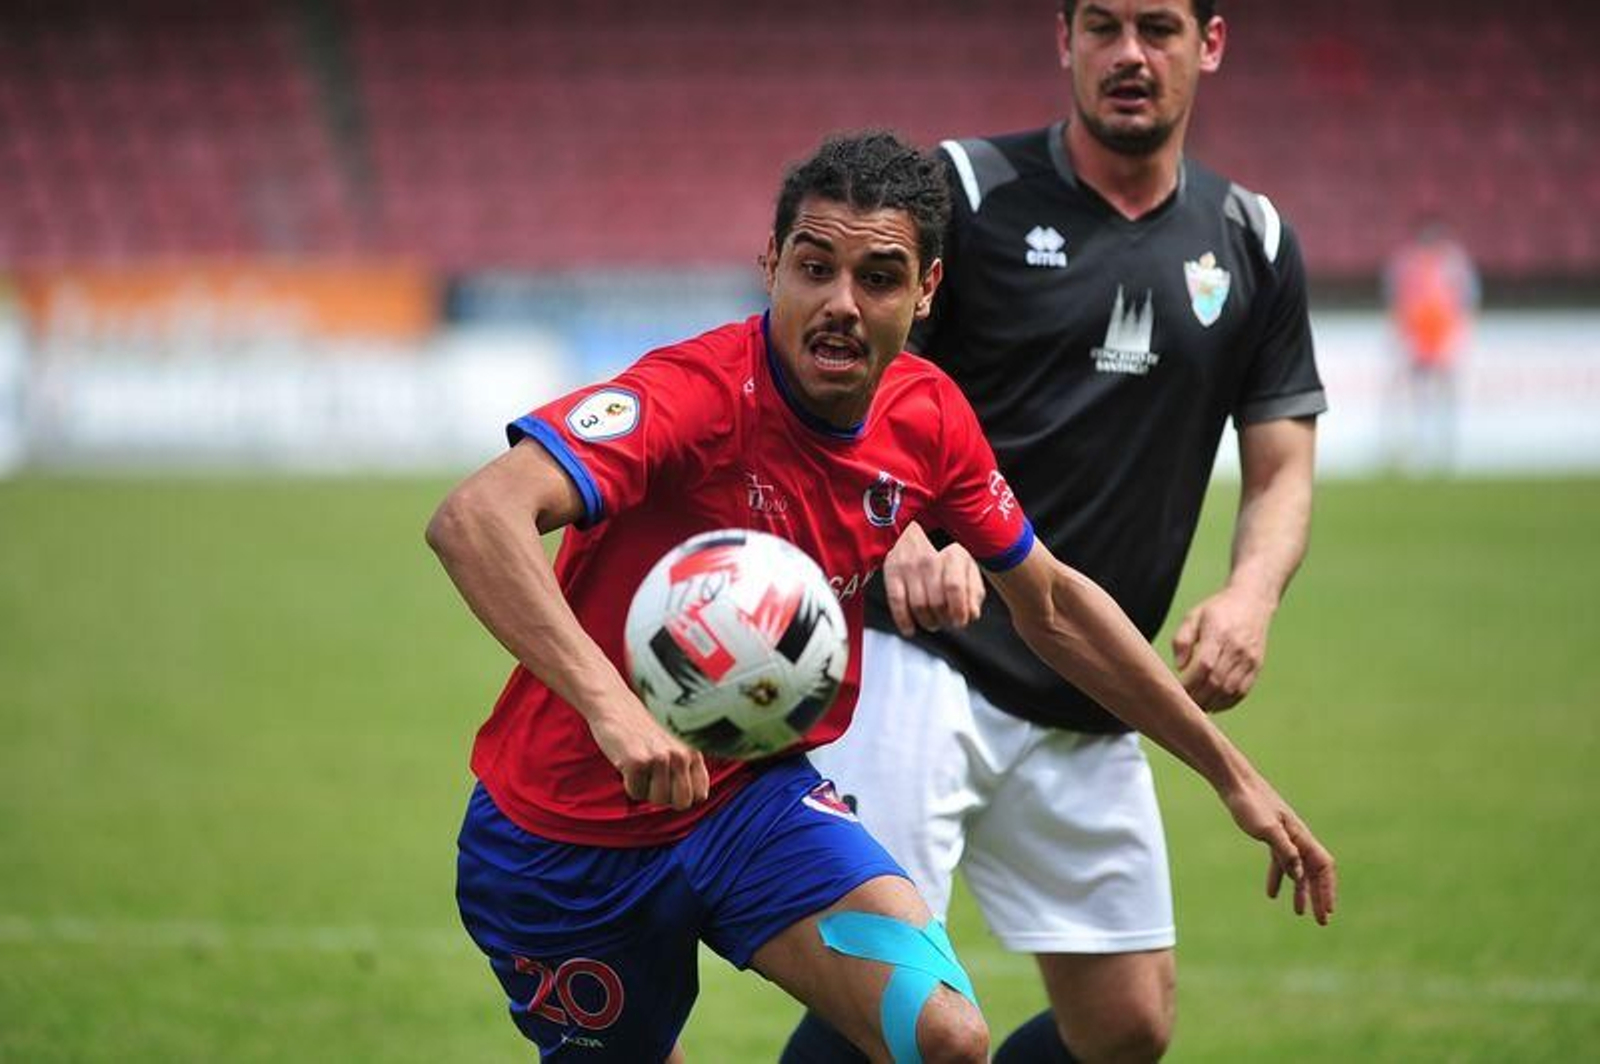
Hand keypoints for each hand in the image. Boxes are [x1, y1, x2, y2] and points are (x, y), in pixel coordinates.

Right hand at [586, 697, 709, 809]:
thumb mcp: (674, 742)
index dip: (683, 796)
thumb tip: (690, 800)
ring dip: (646, 790)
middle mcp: (680, 754)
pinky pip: (636, 793)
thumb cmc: (643, 728)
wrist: (615, 704)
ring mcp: (660, 758)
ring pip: (658, 800)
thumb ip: (687, 766)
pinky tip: (628, 764)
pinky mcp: (637, 761)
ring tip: (641, 768)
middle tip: (653, 780)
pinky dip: (629, 784)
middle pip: (682, 803)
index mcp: (693, 751)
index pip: (700, 794)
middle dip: (666, 798)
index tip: (670, 786)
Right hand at [882, 522, 984, 635]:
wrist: (916, 533)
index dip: (958, 610)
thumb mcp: (968, 570)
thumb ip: (974, 593)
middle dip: (942, 619)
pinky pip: (897, 602)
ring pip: (918, 605)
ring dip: (926, 621)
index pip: (954, 587)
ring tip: (932, 622)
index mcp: (953, 555)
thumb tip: (972, 614)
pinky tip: (910, 629)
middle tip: (944, 622)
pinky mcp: (891, 572)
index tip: (960, 622)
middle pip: (936, 601)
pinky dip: (903, 621)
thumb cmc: (947, 558)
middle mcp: (929, 558)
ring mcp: (908, 565)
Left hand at [1172, 586, 1274, 710]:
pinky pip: (1242, 691)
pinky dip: (1227, 703)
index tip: (1178, 690)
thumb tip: (1180, 667)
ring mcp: (1249, 658)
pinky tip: (1214, 705)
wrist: (1252, 602)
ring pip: (1230, 690)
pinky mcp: (1256, 666)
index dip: (1190, 683)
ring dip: (1212, 703)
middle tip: (1185, 704)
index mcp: (1218, 633)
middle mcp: (1236, 648)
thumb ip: (1182, 640)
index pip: (1204, 665)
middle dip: (1199, 697)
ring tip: (1197, 708)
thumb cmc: (1218, 610)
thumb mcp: (1194, 616)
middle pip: (1217, 681)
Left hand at [1223, 774, 1336, 925]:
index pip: (1323, 868)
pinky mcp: (1271, 836)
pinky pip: (1280, 862)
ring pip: (1298, 869)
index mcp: (1301, 836)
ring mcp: (1285, 837)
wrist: (1235, 783)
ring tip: (1300, 913)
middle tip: (1322, 922)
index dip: (1328, 890)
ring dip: (1301, 891)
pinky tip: (1272, 895)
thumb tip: (1300, 875)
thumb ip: (1284, 851)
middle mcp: (1297, 838)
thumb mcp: (1266, 829)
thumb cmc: (1250, 804)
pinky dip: (1279, 878)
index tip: (1328, 911)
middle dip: (1319, 897)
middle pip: (1314, 872)